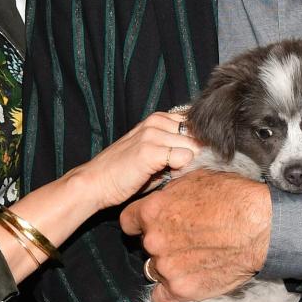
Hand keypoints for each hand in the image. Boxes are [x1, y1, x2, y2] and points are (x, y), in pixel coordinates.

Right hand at [71, 112, 198, 211]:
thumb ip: (176, 148)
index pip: (195, 123)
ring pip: (193, 147)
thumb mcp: (154, 154)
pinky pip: (184, 158)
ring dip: (190, 164)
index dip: (199, 143)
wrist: (96, 183)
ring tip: (174, 176)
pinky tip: (168, 179)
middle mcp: (156, 121)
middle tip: (183, 172)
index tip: (195, 159)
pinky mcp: (150, 151)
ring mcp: (152, 134)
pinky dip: (182, 171)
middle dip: (198, 154)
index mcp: (158, 119)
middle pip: (198, 135)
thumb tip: (205, 153)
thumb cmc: (126, 172)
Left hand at [120, 169, 270, 301]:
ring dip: (168, 265)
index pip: (128, 221)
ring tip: (193, 257)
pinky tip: (186, 280)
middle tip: (184, 239)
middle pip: (145, 245)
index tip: (152, 225)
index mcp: (153, 210)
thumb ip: (170, 191)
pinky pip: (163, 297)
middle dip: (160, 242)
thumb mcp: (195, 178)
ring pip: (155, 269)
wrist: (259, 225)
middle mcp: (154, 240)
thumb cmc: (232, 197)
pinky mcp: (182, 290)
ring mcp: (167, 267)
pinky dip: (171, 292)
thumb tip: (164, 193)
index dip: (140, 222)